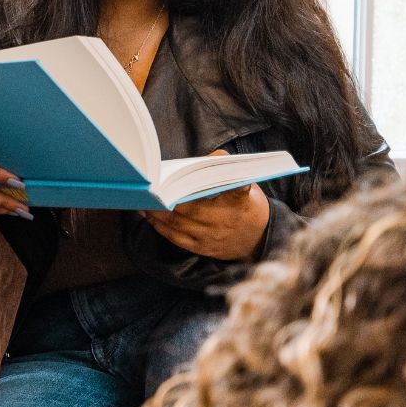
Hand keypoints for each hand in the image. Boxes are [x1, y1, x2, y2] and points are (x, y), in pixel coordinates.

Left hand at [143, 150, 271, 260]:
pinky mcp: (204, 248)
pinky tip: (151, 217)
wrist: (262, 239)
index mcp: (238, 201)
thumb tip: (208, 157)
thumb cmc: (248, 206)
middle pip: (190, 209)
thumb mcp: (246, 184)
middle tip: (149, 188)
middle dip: (166, 199)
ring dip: (158, 213)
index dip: (212, 184)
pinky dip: (161, 227)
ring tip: (143, 200)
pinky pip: (177, 239)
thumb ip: (226, 169)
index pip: (231, 189)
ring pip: (179, 224)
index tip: (187, 178)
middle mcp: (224, 221)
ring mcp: (212, 237)